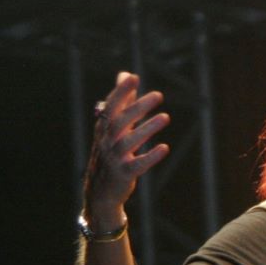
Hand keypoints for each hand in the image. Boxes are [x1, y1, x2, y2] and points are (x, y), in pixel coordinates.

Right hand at [83, 72, 169, 217]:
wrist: (100, 190)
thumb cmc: (110, 152)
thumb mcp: (113, 126)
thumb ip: (122, 100)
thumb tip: (126, 74)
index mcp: (104, 128)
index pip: (111, 106)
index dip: (121, 92)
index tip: (133, 77)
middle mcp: (107, 141)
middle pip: (120, 121)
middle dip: (138, 107)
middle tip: (158, 95)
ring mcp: (114, 158)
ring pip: (128, 141)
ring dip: (147, 128)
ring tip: (166, 117)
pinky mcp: (124, 174)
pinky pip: (136, 165)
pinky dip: (150, 157)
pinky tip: (164, 148)